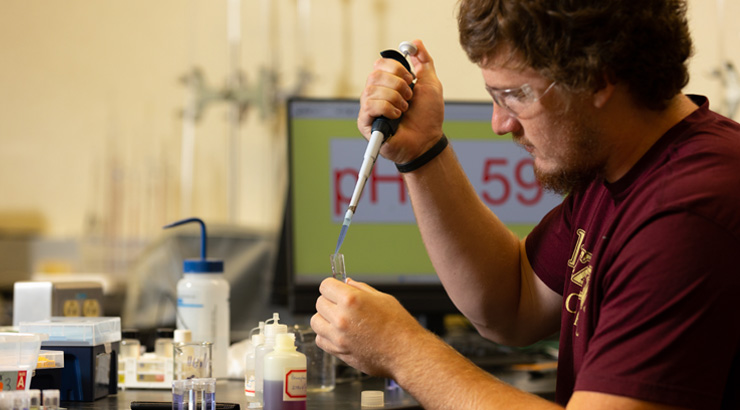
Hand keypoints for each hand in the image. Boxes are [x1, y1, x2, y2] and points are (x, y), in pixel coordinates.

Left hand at [311, 277, 428, 377]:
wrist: (405, 353)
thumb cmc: (399, 326)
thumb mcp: (383, 299)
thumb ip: (361, 289)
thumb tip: (348, 282)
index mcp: (351, 300)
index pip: (325, 286)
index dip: (332, 286)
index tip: (336, 290)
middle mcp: (341, 318)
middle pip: (319, 302)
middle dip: (329, 301)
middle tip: (342, 305)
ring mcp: (338, 337)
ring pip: (316, 321)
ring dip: (325, 318)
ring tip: (339, 320)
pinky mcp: (338, 352)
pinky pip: (320, 340)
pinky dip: (326, 336)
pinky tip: (339, 334)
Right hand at [357, 39, 445, 163]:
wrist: (427, 140)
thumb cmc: (427, 117)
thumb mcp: (430, 83)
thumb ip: (424, 62)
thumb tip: (416, 42)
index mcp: (387, 83)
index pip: (381, 64)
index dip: (396, 68)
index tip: (410, 79)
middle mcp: (375, 93)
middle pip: (375, 75)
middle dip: (398, 85)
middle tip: (409, 97)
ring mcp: (369, 108)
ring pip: (372, 90)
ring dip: (395, 98)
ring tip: (404, 109)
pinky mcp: (365, 122)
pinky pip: (370, 106)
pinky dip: (387, 109)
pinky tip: (396, 117)